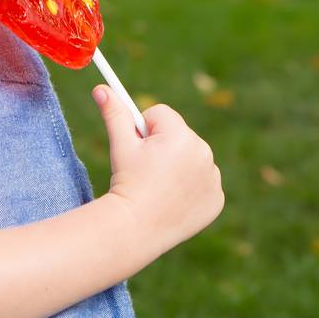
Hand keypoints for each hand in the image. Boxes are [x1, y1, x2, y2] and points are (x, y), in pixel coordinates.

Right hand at [93, 85, 223, 255]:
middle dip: (162, 147)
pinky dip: (190, 188)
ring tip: (160, 186)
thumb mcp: (120, 145)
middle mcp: (203, 152)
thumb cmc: (126, 182)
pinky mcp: (217, 198)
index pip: (161, 115)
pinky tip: (174, 200)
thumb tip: (102, 88)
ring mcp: (213, 177)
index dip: (144, 131)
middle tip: (147, 171)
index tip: (139, 150)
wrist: (137, 229)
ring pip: (191, 157)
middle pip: (178, 135)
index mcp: (180, 134)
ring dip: (177, 165)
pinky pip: (203, 182)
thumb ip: (115, 113)